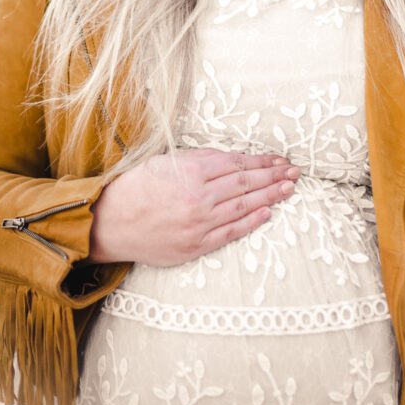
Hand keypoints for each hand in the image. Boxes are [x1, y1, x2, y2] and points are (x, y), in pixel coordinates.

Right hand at [87, 147, 300, 265]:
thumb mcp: (165, 161)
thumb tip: (233, 159)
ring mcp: (199, 223)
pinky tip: (268, 212)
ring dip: (270, 196)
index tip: (279, 159)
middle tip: (294, 172)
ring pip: (244, 206)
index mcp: (191, 171)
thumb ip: (199, 159)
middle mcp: (199, 197)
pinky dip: (252, 222)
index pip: (238, 163)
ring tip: (288, 189)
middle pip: (246, 183)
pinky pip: (231, 232)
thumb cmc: (135, 188)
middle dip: (273, 176)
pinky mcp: (196, 245)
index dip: (262, 160)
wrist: (109, 224)